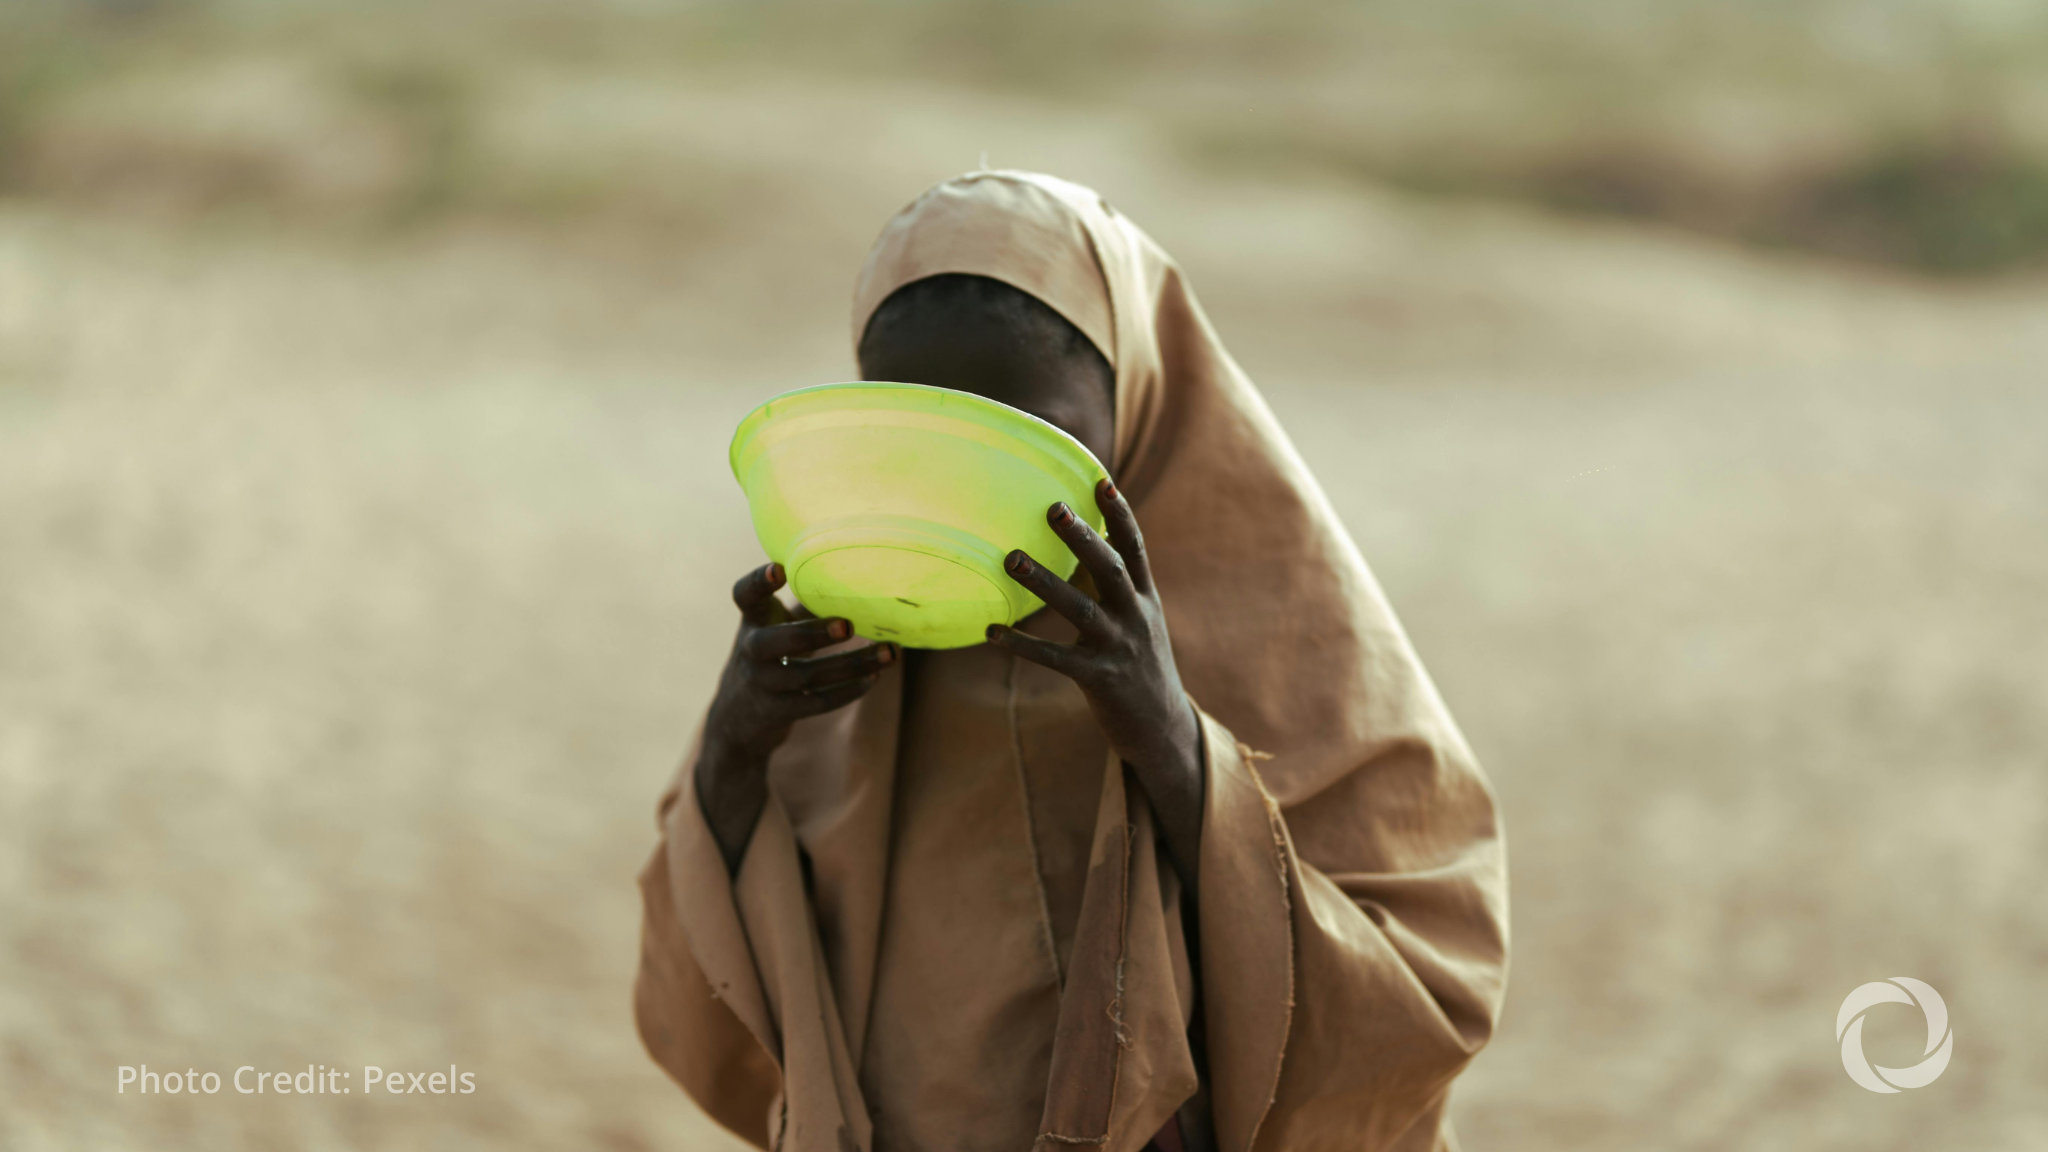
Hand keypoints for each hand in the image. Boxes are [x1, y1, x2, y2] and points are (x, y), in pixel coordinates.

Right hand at [695, 562, 897, 870]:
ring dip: (852, 665)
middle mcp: (751, 651)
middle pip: (774, 642)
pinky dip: (848, 691)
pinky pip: (818, 702)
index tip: (780, 569)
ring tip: (889, 653)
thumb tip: (861, 575)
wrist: (737, 718)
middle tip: (848, 626)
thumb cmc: (771, 657)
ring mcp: (763, 684)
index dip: (759, 581)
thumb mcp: (776, 626)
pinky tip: (873, 678)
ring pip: (807, 676)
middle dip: (813, 634)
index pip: (745, 596)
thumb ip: (806, 604)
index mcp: (752, 620)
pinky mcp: (778, 712)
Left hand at [986, 478, 1204, 884]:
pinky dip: (1022, 644)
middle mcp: (1136, 617)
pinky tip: (992, 630)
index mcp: (1146, 599)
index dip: (1118, 514)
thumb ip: (1116, 587)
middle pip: (1111, 569)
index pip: (1135, 547)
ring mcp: (1120, 648)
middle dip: (1083, 538)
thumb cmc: (1140, 666)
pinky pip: (1055, 658)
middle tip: (1053, 509)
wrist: (1162, 728)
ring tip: (1010, 558)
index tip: (1100, 480)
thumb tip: (1085, 543)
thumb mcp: (1139, 621)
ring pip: (1080, 609)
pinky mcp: (1100, 679)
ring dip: (1044, 582)